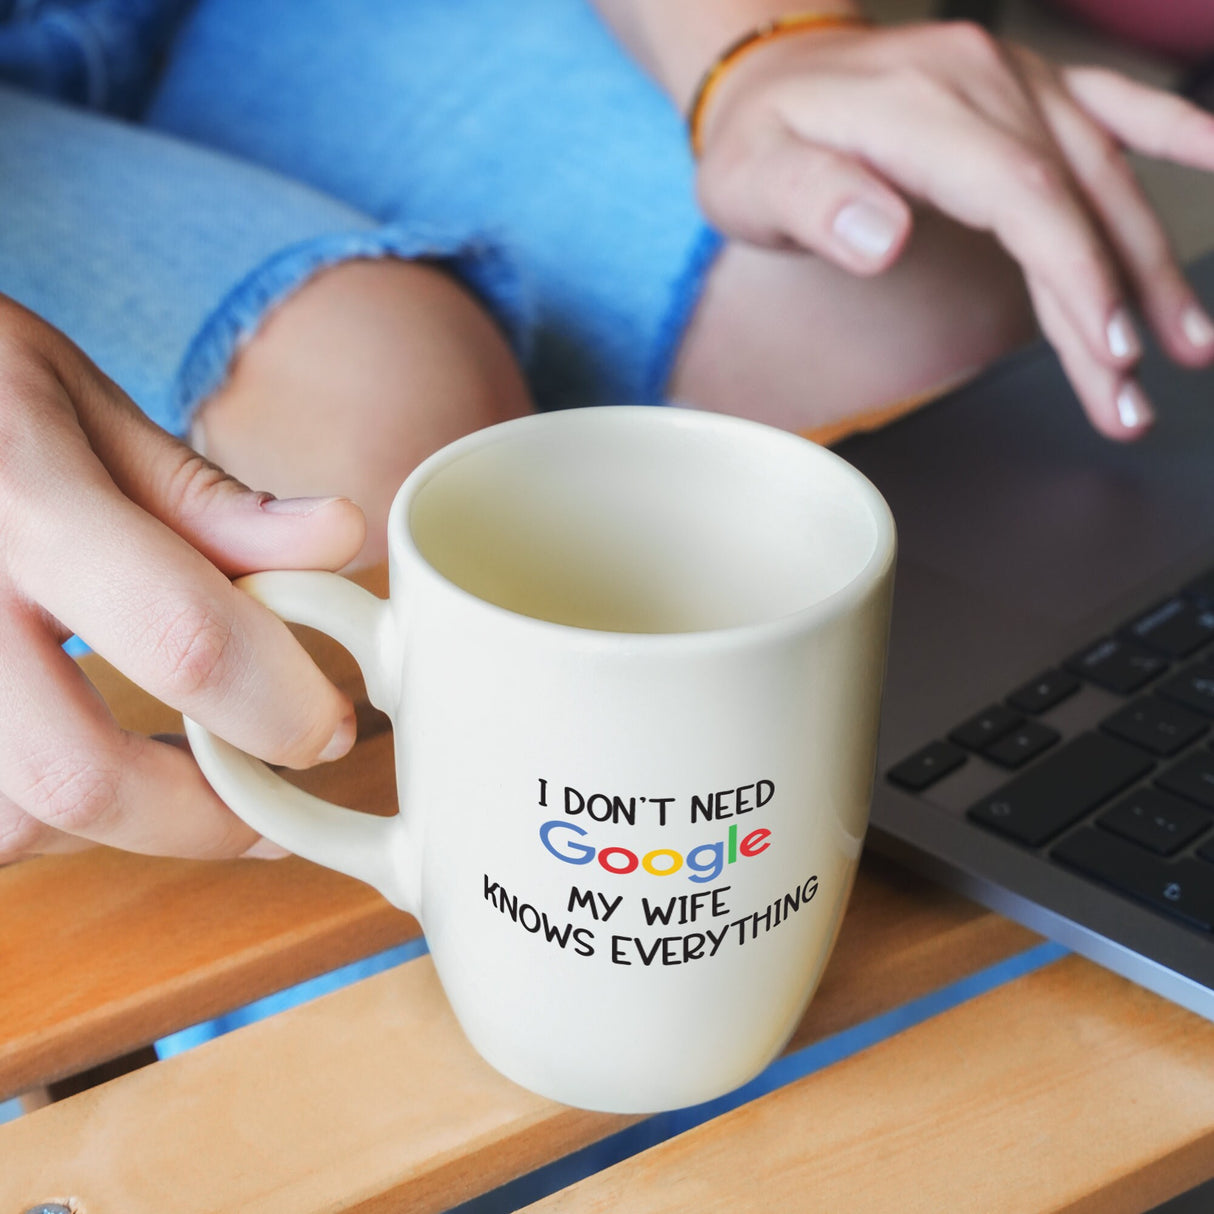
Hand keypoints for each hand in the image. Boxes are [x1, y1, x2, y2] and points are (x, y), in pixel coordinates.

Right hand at [0, 296, 365, 861]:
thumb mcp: (76, 404)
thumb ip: (202, 497)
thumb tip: (340, 537)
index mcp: (22, 500)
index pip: (182, 637)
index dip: (277, 707)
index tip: (327, 730)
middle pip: (78, 777)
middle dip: (202, 817)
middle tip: (265, 804)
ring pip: (11, 824)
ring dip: (114, 828)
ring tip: (170, 779)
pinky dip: (40, 819)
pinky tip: (81, 766)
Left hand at [694, 20, 1213, 438]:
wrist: (768, 74)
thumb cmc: (759, 141)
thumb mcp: (753, 179)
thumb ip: (814, 202)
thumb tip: (882, 234)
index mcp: (921, 105)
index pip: (1021, 196)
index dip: (1073, 275)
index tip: (1107, 348)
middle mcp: (984, 80)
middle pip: (1072, 198)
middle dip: (1118, 301)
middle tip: (1136, 394)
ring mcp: (1013, 78)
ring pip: (1104, 173)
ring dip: (1149, 260)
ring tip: (1188, 343)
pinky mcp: (1026, 88)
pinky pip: (1114, 101)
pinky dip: (1172, 130)